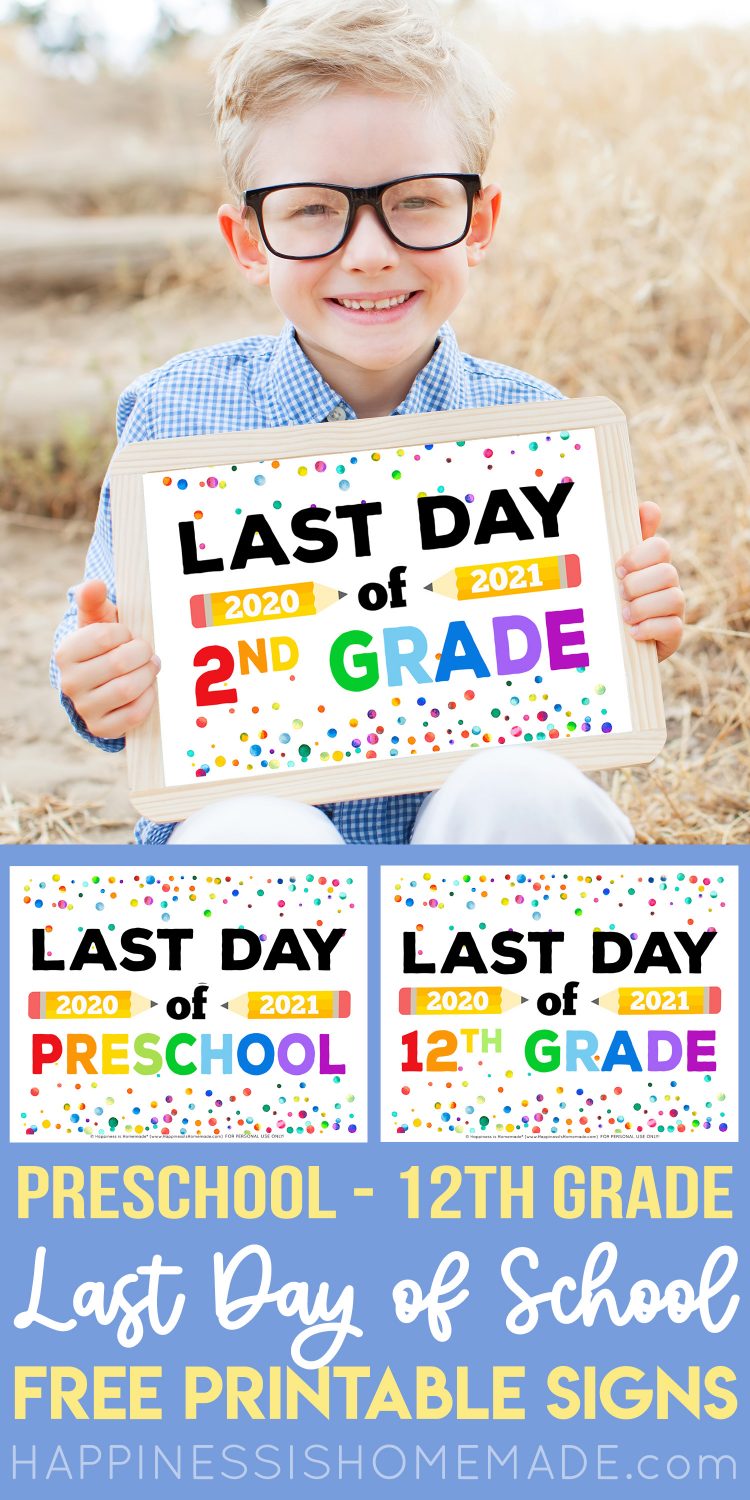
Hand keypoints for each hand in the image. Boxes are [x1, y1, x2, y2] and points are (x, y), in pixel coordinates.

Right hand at [55, 579, 159, 736]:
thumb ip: (93, 600)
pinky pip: (134, 714)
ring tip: (150, 667)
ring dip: (148, 675)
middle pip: (120, 663)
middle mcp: (70, 683)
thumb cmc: (102, 645)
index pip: (106, 636)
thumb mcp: (96, 620)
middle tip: (147, 652)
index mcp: (66, 653)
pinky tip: (148, 688)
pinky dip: (148, 698)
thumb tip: (94, 584)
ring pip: (128, 689)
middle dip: (143, 653)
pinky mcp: (101, 728)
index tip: (128, 635)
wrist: (99, 683)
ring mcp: (84, 708)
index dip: (126, 633)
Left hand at [616, 502, 684, 662]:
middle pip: (667, 572)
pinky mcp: (673, 635)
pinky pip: (673, 627)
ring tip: (624, 615)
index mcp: (653, 565)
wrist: (610, 642)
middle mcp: (668, 585)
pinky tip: (632, 631)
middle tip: (619, 593)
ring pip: (674, 598)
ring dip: (642, 607)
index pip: (660, 547)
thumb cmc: (611, 599)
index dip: (639, 555)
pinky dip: (649, 628)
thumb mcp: (613, 571)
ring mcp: (673, 611)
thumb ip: (625, 539)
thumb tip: (649, 507)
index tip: (618, 568)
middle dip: (638, 584)